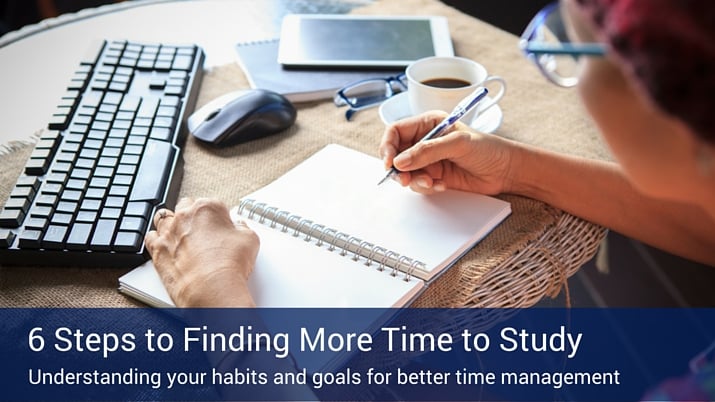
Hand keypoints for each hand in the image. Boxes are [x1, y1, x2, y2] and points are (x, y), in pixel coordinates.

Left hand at [144, 198, 259, 307]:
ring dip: (172, 223)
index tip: (224, 226)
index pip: (214, 204)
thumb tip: (240, 227)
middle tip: (204, 230)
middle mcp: (185, 216)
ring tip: (182, 234)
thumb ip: (242, 228)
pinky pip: (150, 237)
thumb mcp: (249, 239)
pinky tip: (166, 245)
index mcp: (208, 208)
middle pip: (186, 206)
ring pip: (164, 217)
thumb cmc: (230, 264)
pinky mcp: (157, 250)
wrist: (212, 289)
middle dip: (194, 215)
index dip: (220, 216)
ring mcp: (168, 232)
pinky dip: (156, 239)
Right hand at [379, 111, 520, 194]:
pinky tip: (442, 185)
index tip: (390, 162)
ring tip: (432, 182)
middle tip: (405, 180)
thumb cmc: (488, 149)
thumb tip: (401, 161)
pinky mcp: (434, 176)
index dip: (388, 146)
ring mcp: (428, 160)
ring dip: (415, 180)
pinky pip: (418, 184)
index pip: (396, 131)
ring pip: (405, 172)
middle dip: (398, 169)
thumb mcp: (458, 144)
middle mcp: (425, 141)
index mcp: (428, 124)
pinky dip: (427, 187)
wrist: (506, 171)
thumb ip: (427, 151)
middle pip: (396, 154)